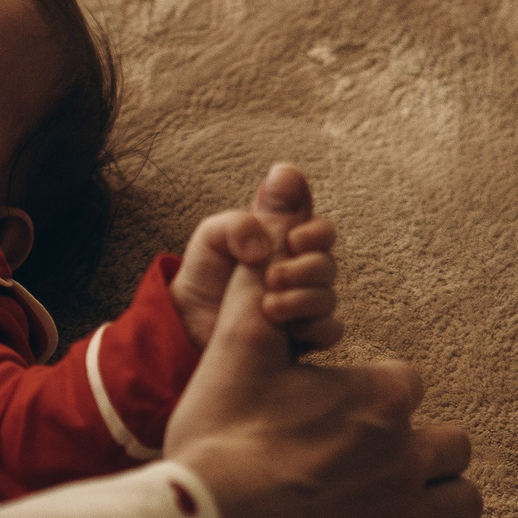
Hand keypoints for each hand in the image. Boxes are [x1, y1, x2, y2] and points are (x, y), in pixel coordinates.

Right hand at [163, 240, 481, 517]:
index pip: (405, 383)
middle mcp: (405, 456)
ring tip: (408, 513)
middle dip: (424, 451)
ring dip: (442, 508)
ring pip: (463, 508)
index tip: (331, 407)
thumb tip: (277, 196)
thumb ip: (260, 278)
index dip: (372, 392)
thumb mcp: (236, 348)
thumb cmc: (217, 434)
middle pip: (452, 446)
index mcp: (378, 396)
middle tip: (375, 461)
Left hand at [170, 163, 341, 352]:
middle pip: (328, 263)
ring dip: (304, 298)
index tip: (292, 238)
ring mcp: (305, 304)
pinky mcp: (303, 335)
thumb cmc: (204, 272)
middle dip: (307, 268)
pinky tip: (287, 327)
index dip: (316, 232)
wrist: (187, 321)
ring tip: (268, 304)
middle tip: (272, 276)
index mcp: (286, 242)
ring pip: (329, 297)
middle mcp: (301, 271)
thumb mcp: (215, 235)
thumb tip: (282, 182)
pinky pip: (331, 331)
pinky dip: (314, 326)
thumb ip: (248, 213)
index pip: (320, 230)